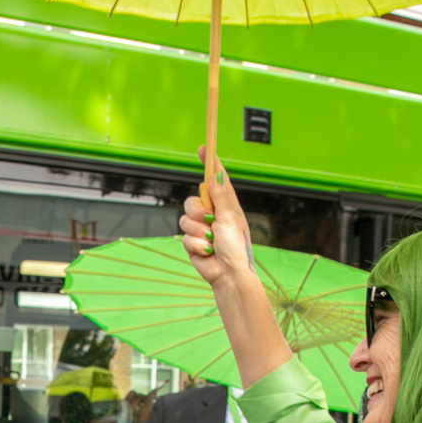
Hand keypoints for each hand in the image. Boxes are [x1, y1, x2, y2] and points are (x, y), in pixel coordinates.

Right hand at [178, 153, 255, 290]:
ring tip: (211, 241)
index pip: (216, 179)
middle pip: (193, 199)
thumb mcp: (230, 218)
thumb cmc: (236, 248)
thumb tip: (216, 174)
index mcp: (226, 205)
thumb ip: (220, 196)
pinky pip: (184, 236)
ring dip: (198, 231)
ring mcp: (201, 228)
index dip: (209, 163)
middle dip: (198, 210)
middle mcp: (213, 214)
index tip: (203, 148)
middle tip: (210, 220)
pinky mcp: (192, 242)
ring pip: (185, 218)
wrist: (228, 274)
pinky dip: (196, 244)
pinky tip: (207, 251)